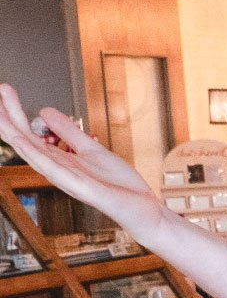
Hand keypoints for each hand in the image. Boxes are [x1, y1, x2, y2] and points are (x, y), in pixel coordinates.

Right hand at [0, 86, 162, 227]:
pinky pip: (54, 169)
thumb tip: (46, 111)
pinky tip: (23, 141)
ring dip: (15, 132)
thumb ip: (69, 132)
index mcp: (59, 160)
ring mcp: (66, 179)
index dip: (16, 112)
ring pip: (33, 154)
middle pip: (25, 141)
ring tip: (1, 113)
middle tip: (1, 89)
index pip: (29, 134)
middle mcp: (57, 169)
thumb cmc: (118, 184)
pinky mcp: (81, 187)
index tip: (6, 90)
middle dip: (10, 116)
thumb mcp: (92, 148)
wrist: (142, 207)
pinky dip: (37, 155)